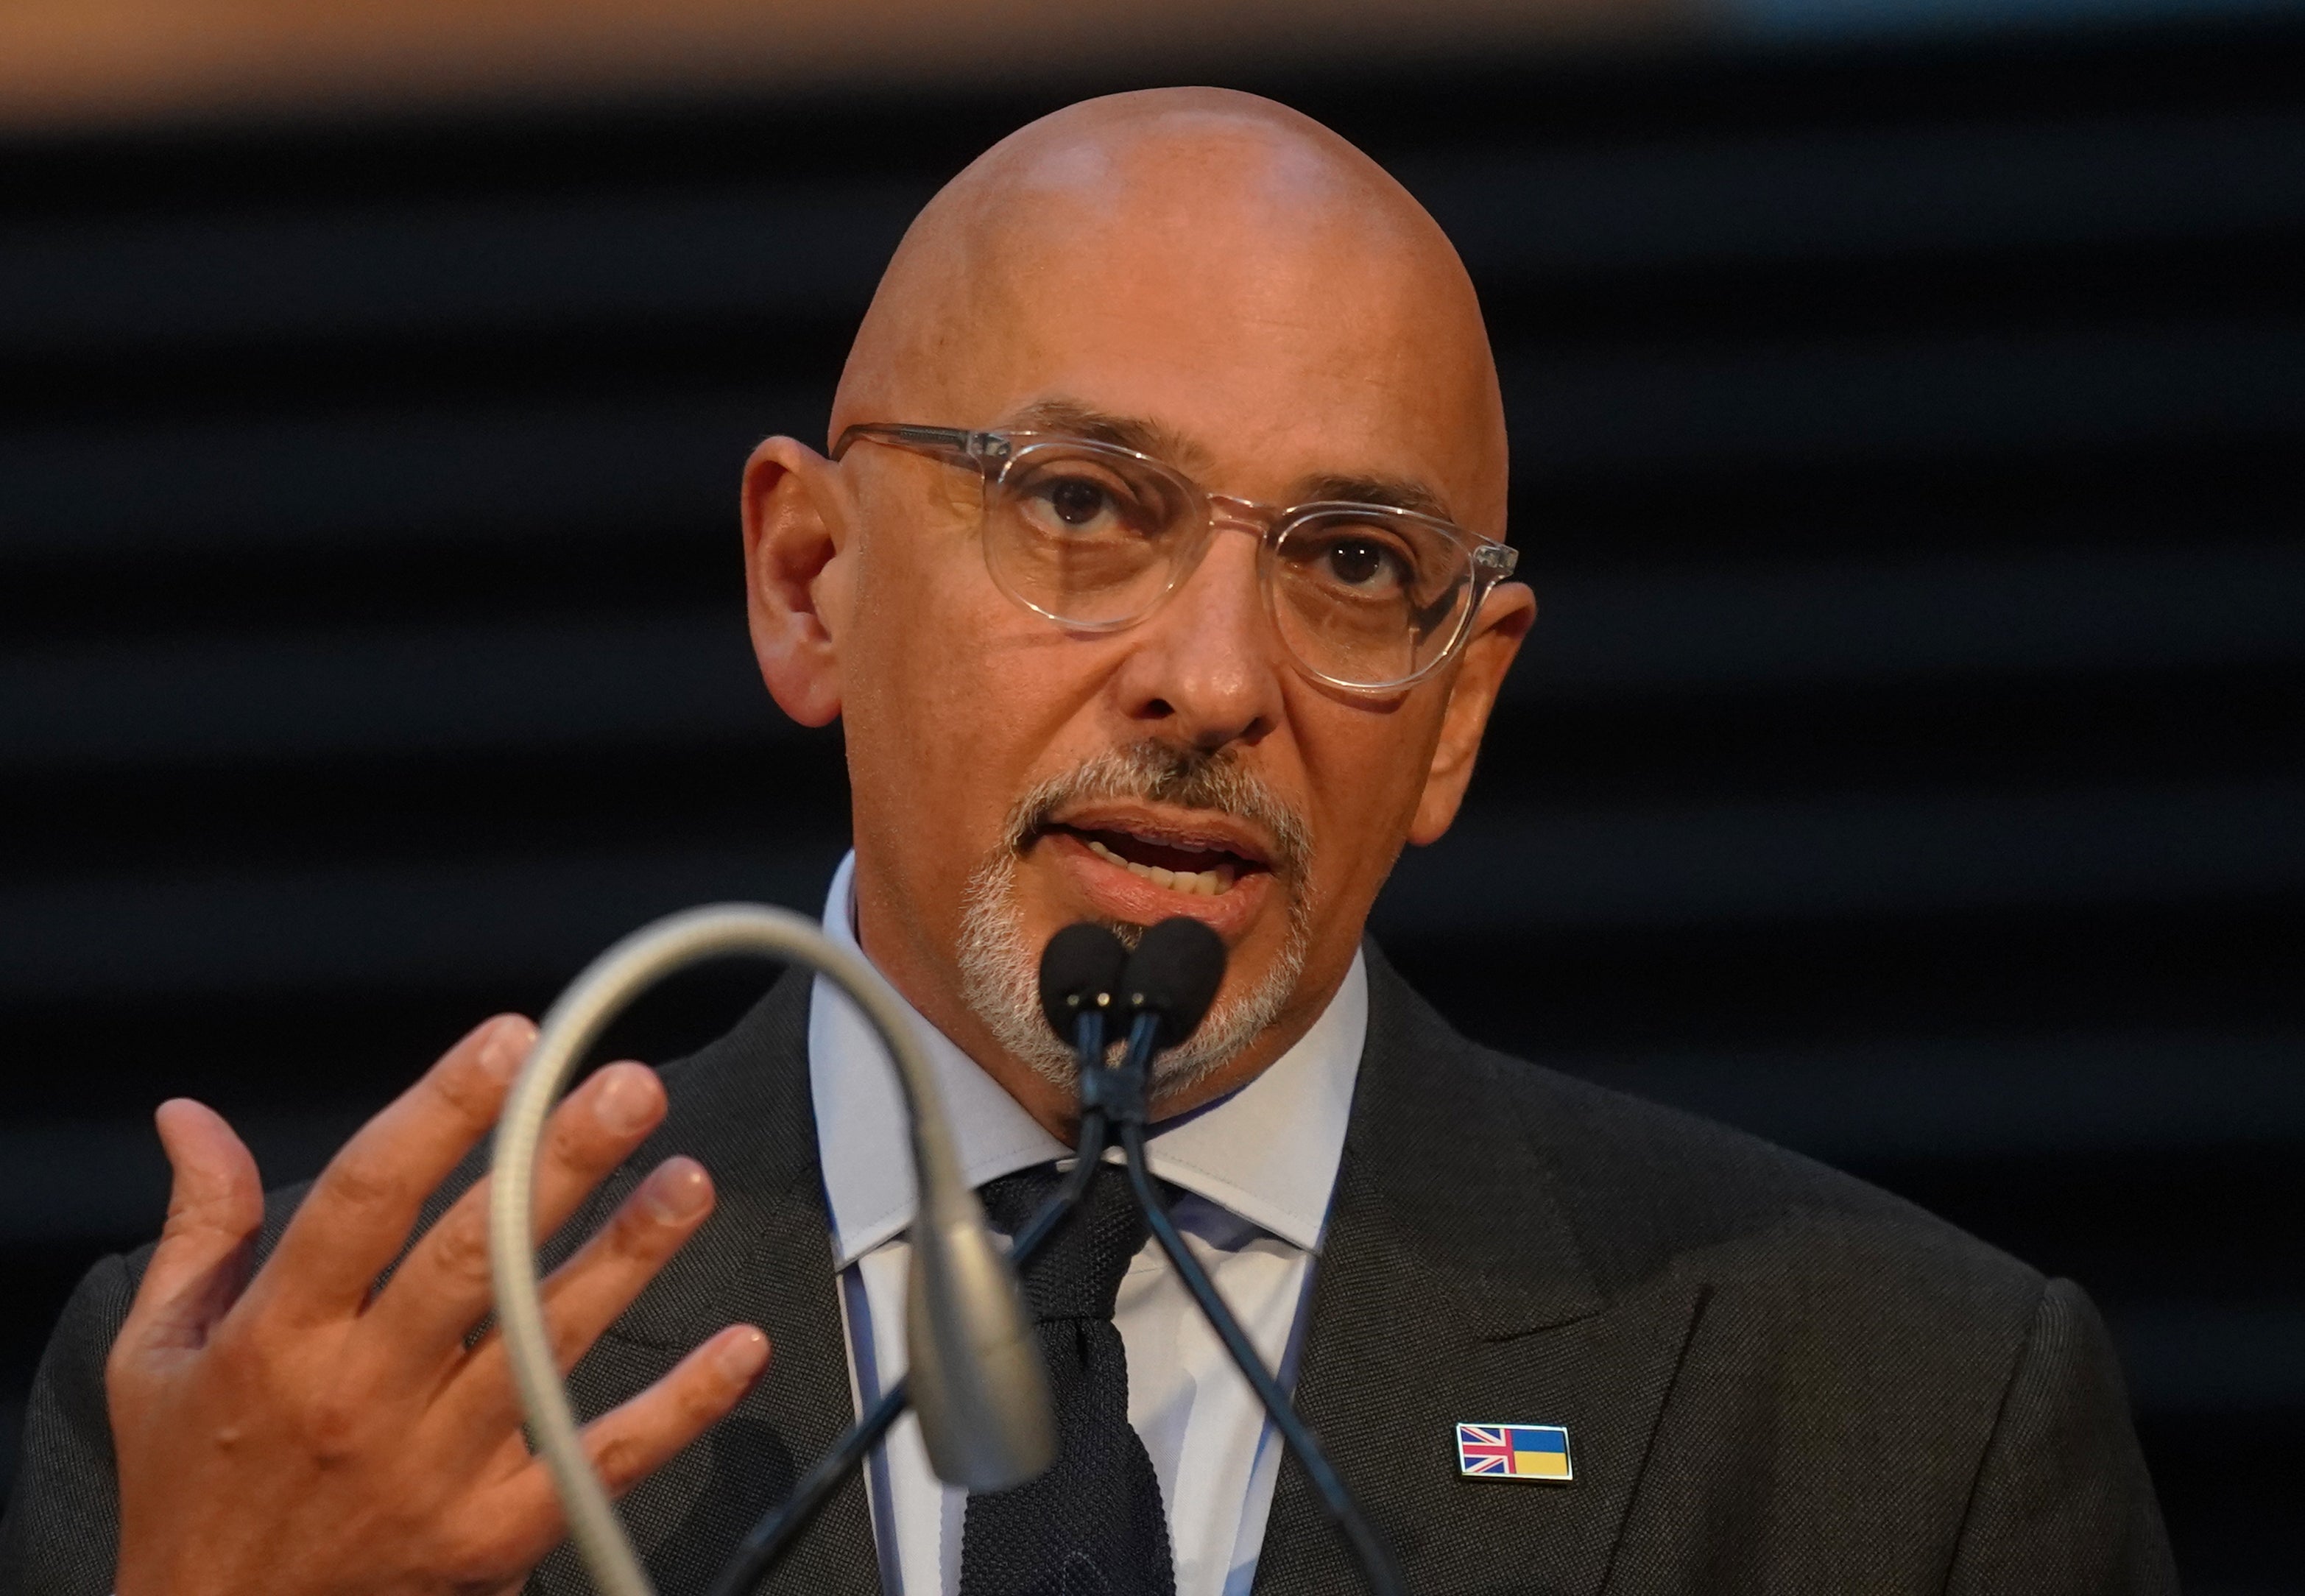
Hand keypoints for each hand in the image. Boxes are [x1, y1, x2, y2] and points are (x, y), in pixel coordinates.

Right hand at [105, 1014, 770, 1595]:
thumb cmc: (193, 1490)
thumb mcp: (157, 1358)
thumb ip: (200, 1229)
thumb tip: (190, 1117)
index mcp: (280, 1336)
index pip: (367, 1196)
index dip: (442, 1111)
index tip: (508, 1044)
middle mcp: (361, 1394)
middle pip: (473, 1256)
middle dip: (556, 1163)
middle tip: (629, 1089)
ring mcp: (435, 1466)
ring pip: (547, 1341)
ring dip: (628, 1255)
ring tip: (688, 1179)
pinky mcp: (493, 1531)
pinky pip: (601, 1459)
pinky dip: (679, 1406)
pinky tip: (740, 1348)